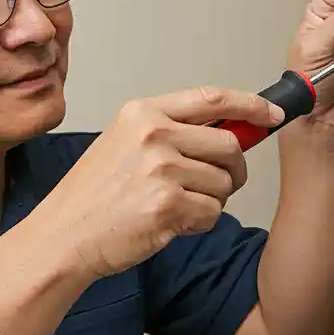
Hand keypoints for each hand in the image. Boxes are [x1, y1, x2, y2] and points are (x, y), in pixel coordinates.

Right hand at [40, 87, 283, 277]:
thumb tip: (231, 130)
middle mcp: (154, 134)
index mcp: (143, 113)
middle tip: (212, 185)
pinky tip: (167, 223)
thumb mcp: (124, 143)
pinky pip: (212, 212)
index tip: (272, 115)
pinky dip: (198, 223)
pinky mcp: (168, 205)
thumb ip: (172, 131)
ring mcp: (161, 169)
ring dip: (210, 200)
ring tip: (173, 206)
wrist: (61, 237)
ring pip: (224, 183)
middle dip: (232, 169)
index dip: (250, 105)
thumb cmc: (92, 197)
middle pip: (229, 144)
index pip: (212, 97)